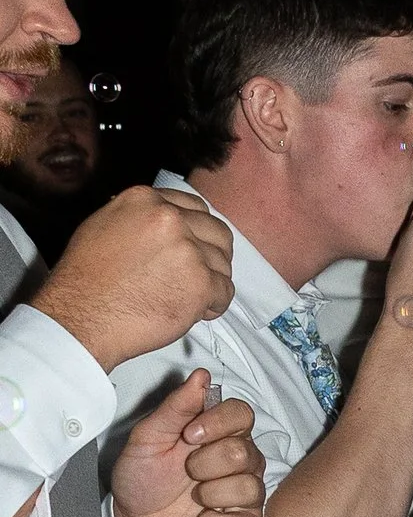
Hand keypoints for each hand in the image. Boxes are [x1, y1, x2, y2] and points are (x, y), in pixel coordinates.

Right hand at [26, 181, 235, 371]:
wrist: (81, 316)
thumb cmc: (86, 280)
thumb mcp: (103, 225)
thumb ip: (138, 217)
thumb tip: (160, 216)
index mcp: (145, 200)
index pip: (194, 206)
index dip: (197, 231)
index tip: (195, 246)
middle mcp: (169, 218)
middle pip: (217, 232)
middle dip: (212, 254)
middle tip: (199, 274)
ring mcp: (187, 249)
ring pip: (223, 263)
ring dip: (211, 282)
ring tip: (188, 296)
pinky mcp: (199, 282)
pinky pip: (225, 292)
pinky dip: (214, 305)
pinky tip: (194, 311)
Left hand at [110, 371, 266, 516]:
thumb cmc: (143, 478)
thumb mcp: (148, 438)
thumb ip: (176, 408)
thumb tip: (201, 376)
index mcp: (219, 433)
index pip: (242, 414)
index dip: (218, 423)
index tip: (189, 436)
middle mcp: (240, 460)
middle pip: (243, 452)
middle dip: (205, 463)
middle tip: (187, 472)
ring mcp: (246, 493)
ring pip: (247, 487)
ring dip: (210, 494)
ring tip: (193, 499)